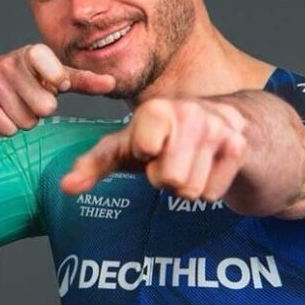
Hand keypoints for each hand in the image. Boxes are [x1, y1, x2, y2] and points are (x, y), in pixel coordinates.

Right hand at [0, 44, 115, 134]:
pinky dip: (8, 127)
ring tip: (13, 104)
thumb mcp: (52, 75)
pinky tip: (1, 112)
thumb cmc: (24, 79)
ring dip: (24, 119)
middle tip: (28, 98)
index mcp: (31, 53)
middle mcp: (9, 63)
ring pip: (27, 122)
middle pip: (46, 108)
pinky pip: (9, 130)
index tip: (53, 83)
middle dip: (40, 109)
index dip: (58, 83)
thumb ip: (82, 80)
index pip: (59, 74)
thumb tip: (112, 83)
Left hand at [60, 98, 248, 200]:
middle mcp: (189, 114)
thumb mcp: (128, 146)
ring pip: (191, 191)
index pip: (143, 153)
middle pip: (168, 180)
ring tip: (191, 162)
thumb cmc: (166, 137)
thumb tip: (65, 187)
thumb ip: (93, 165)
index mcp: (157, 109)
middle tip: (173, 159)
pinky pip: (212, 194)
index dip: (145, 158)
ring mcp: (218, 130)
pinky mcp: (239, 148)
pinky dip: (208, 188)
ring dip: (187, 185)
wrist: (227, 124)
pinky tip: (210, 166)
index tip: (151, 146)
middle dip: (168, 178)